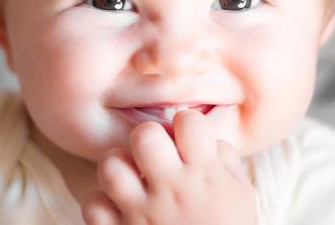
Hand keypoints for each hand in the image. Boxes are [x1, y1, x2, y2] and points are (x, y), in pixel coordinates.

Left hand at [82, 109, 257, 224]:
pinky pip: (93, 205)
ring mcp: (141, 213)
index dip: (188, 123)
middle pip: (143, 135)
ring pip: (110, 165)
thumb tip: (204, 135)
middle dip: (148, 137)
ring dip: (120, 168)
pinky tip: (120, 207)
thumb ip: (222, 159)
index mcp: (203, 176)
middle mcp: (170, 190)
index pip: (188, 121)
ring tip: (133, 179)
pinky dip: (103, 204)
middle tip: (156, 154)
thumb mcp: (240, 194)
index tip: (188, 137)